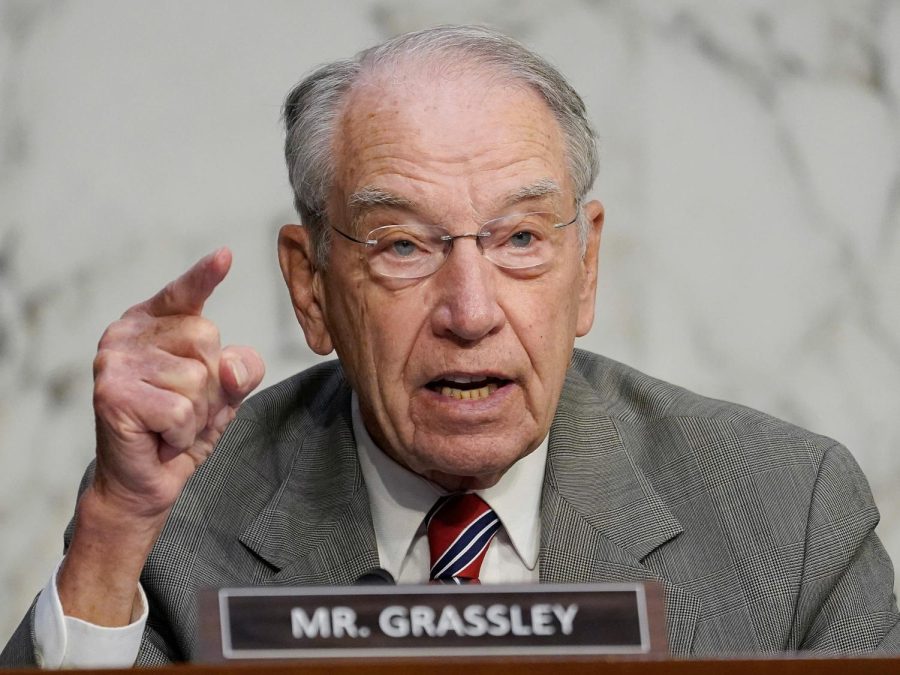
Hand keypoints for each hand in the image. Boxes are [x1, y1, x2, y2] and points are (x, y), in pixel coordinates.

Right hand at [91, 246, 264, 519]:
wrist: (146, 480)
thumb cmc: (182, 428)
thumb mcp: (225, 393)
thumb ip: (241, 370)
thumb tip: (228, 368)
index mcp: (152, 323)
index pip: (184, 295)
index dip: (204, 276)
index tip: (226, 255)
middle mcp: (127, 334)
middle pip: (206, 339)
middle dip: (211, 385)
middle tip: (183, 407)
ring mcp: (114, 361)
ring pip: (196, 379)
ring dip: (196, 414)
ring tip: (169, 424)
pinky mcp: (112, 393)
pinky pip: (179, 410)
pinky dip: (181, 433)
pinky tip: (159, 438)